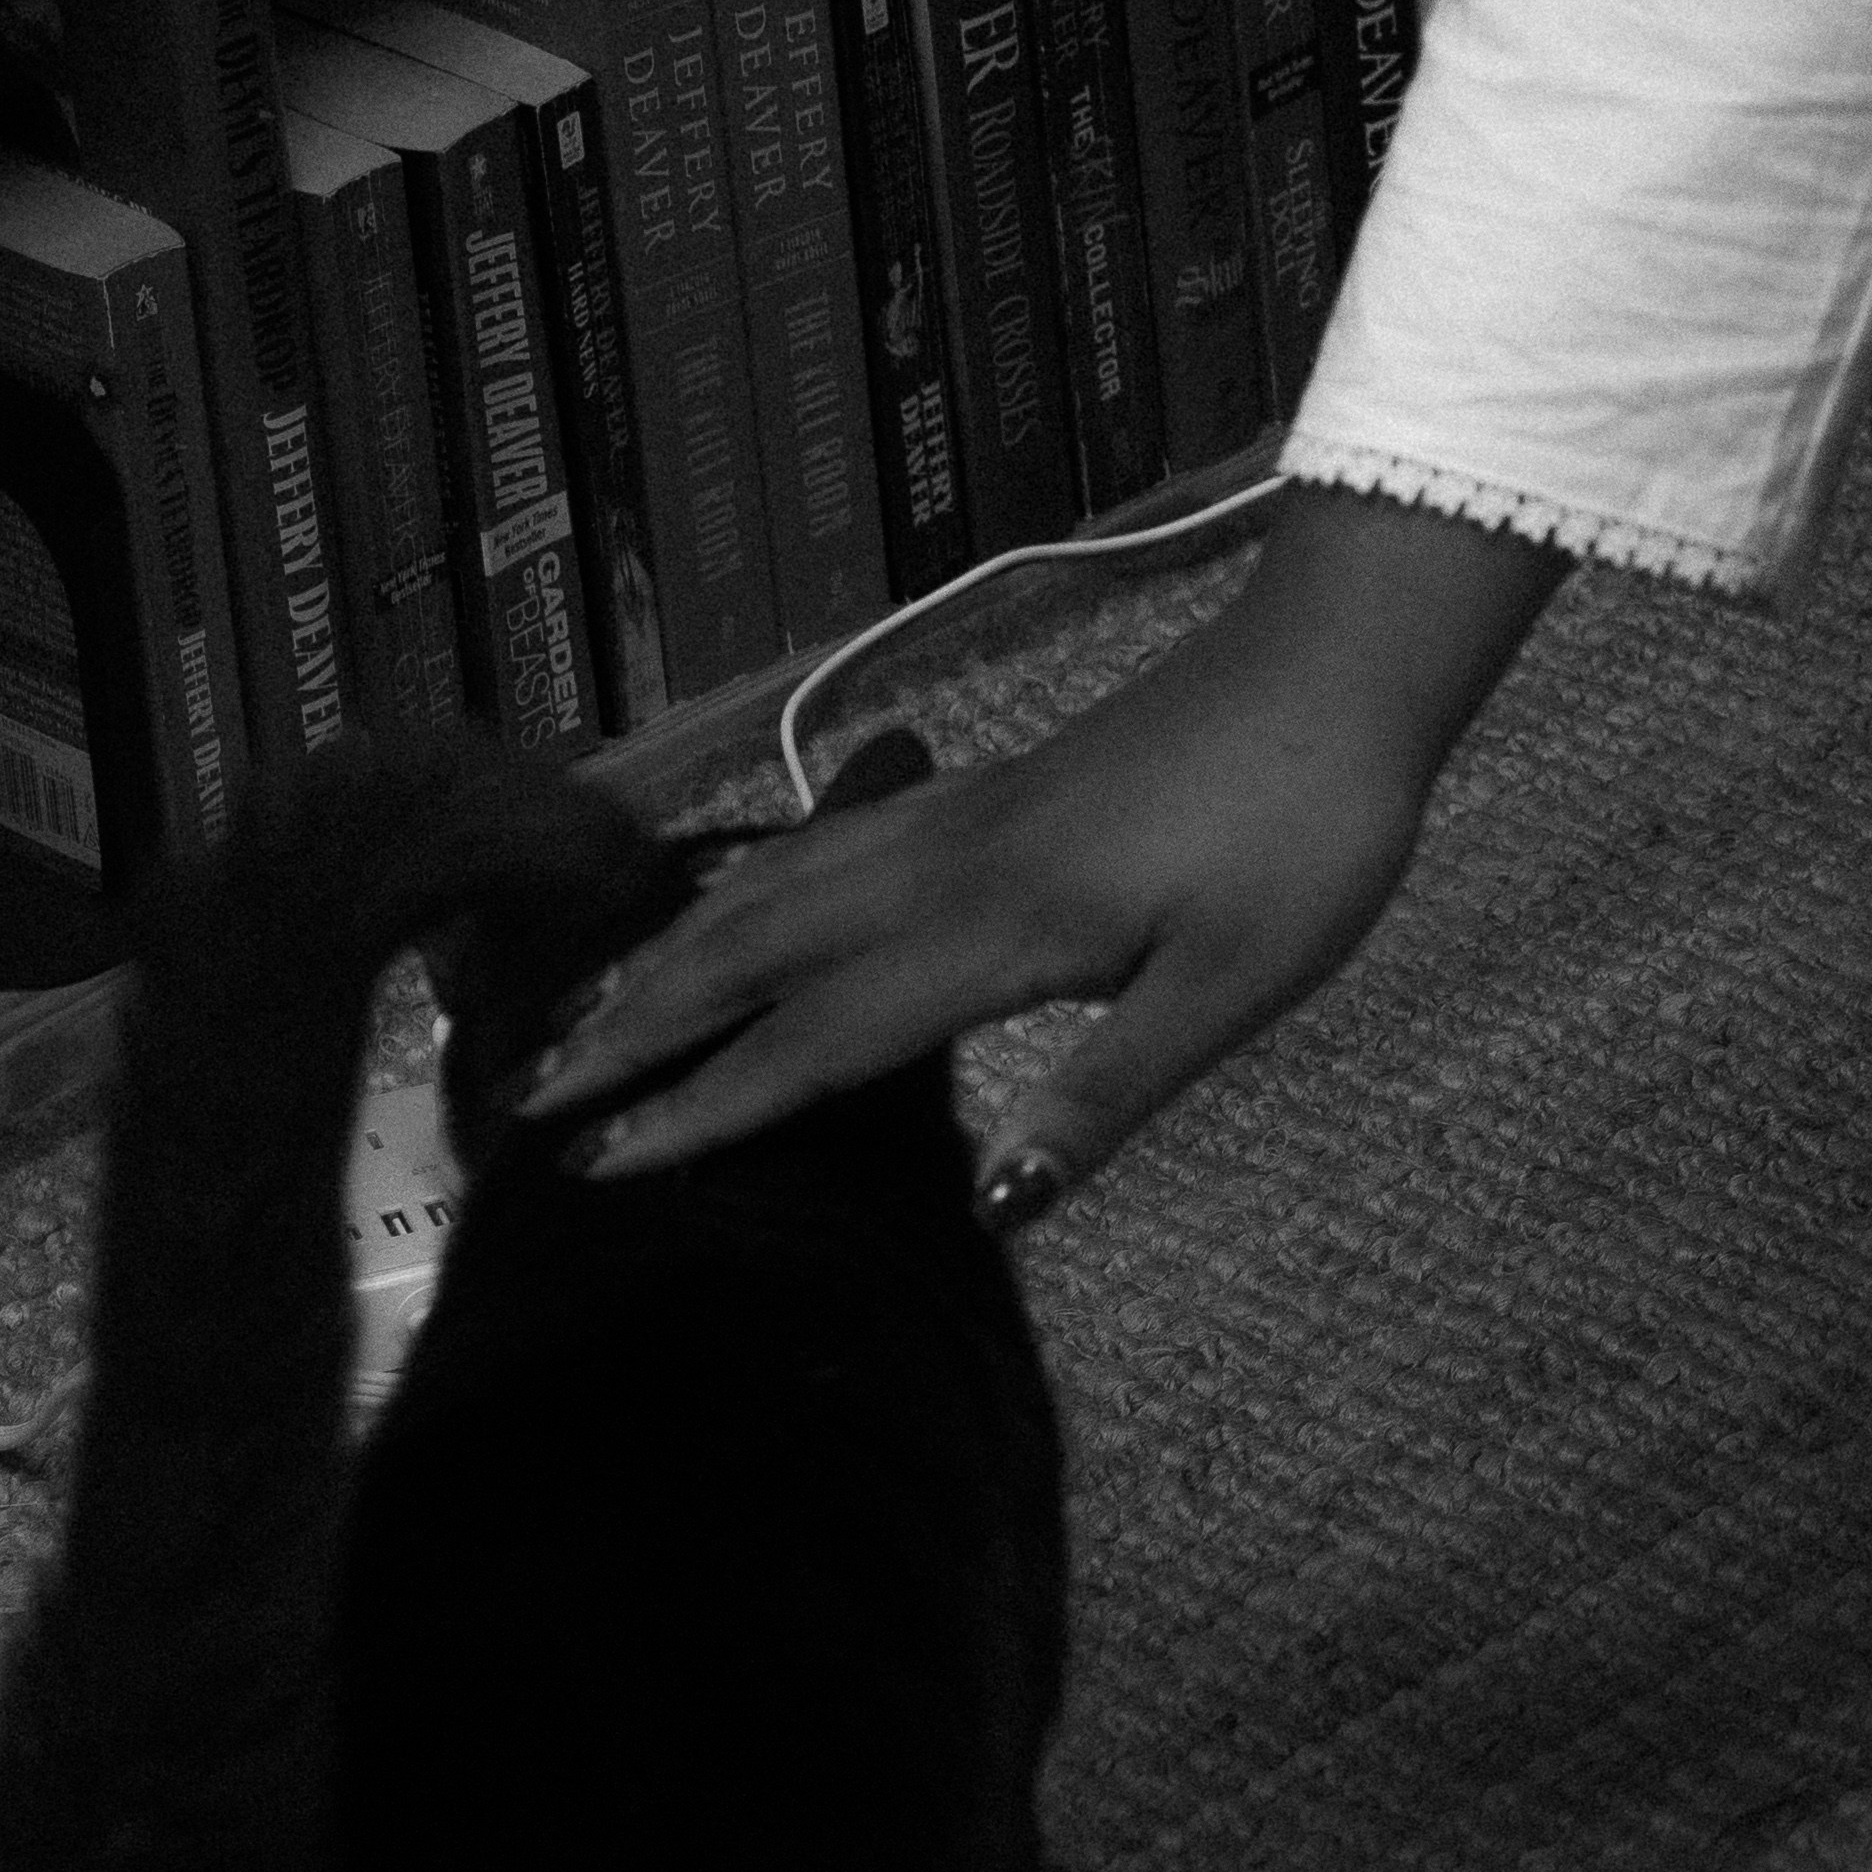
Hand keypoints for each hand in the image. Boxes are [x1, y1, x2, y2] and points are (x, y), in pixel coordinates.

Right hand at [525, 490, 1562, 1208]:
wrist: (1350, 661)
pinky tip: (735, 890)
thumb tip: (989, 1210)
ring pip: (779, 882)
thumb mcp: (1235, 987)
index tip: (596, 1167)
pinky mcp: (997, 783)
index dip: (706, 1109)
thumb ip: (1105, 1095)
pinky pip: (833, 836)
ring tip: (582, 997)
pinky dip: (751, 875)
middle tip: (521, 1090)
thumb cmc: (1311, 831)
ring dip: (672, 946)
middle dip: (635, 1022)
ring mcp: (967, 812)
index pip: (818, 1039)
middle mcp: (954, 864)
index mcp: (1002, 929)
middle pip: (757, 951)